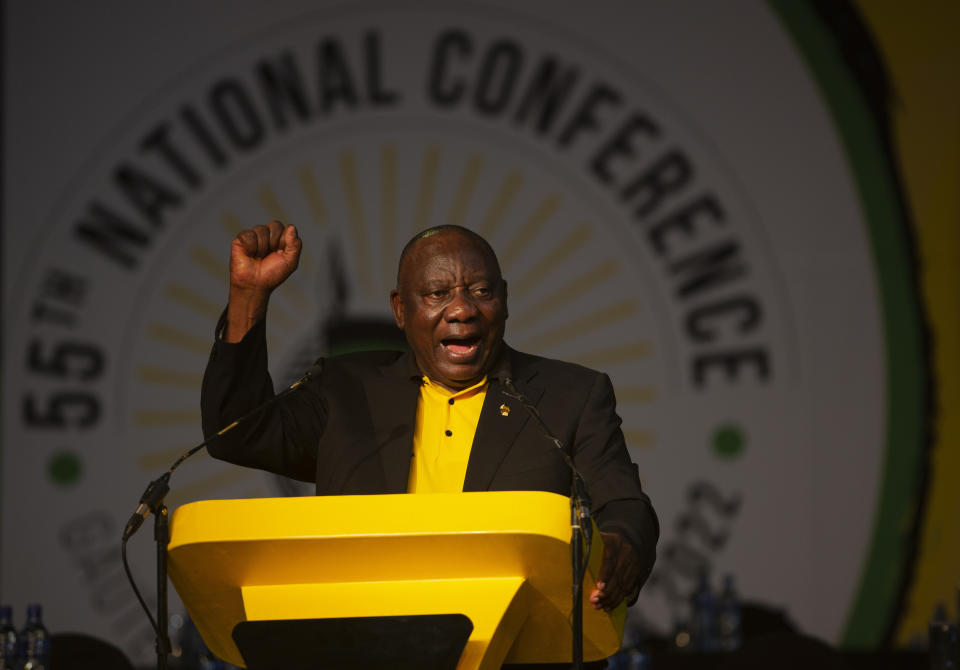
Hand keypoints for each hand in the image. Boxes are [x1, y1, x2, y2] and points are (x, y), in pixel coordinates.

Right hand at [224, 221, 301, 341]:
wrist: (254, 285)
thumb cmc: (272, 274)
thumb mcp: (290, 262)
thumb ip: (295, 245)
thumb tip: (291, 227)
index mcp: (280, 239)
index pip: (285, 228)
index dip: (284, 241)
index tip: (280, 254)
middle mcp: (267, 235)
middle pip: (275, 225)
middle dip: (274, 242)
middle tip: (268, 256)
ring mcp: (253, 236)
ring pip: (261, 229)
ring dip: (262, 247)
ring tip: (258, 257)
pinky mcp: (241, 239)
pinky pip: (249, 235)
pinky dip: (251, 247)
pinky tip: (248, 255)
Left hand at [589, 531, 642, 610]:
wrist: (627, 538)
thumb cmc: (605, 542)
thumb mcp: (596, 540)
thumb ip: (586, 547)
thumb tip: (575, 556)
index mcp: (612, 542)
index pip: (609, 560)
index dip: (605, 574)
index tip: (599, 587)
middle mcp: (625, 551)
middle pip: (616, 575)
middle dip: (606, 591)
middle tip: (595, 600)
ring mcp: (632, 562)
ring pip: (622, 584)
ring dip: (611, 598)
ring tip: (600, 606)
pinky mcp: (636, 571)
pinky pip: (628, 588)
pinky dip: (618, 599)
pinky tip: (609, 605)